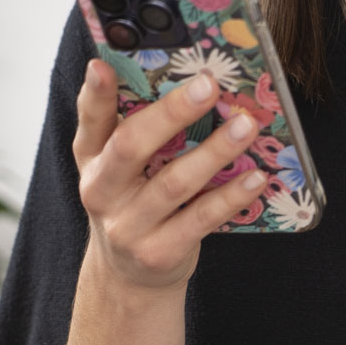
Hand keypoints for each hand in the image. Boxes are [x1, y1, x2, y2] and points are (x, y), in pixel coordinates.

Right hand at [74, 60, 268, 291]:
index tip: (103, 66)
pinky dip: (230, 197)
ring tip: (246, 126)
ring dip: (214, 151)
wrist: (128, 278)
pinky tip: (255, 177)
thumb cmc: (131, 205)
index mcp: (91, 160)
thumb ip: (129, 128)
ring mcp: (128, 227)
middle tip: (208, 85)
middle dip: (172, 114)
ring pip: (174, 183)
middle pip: (132, 147)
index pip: (90, 122)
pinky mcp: (159, 253)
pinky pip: (200, 219)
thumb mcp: (116, 169)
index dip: (96, 95)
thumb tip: (174, 80)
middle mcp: (102, 192)